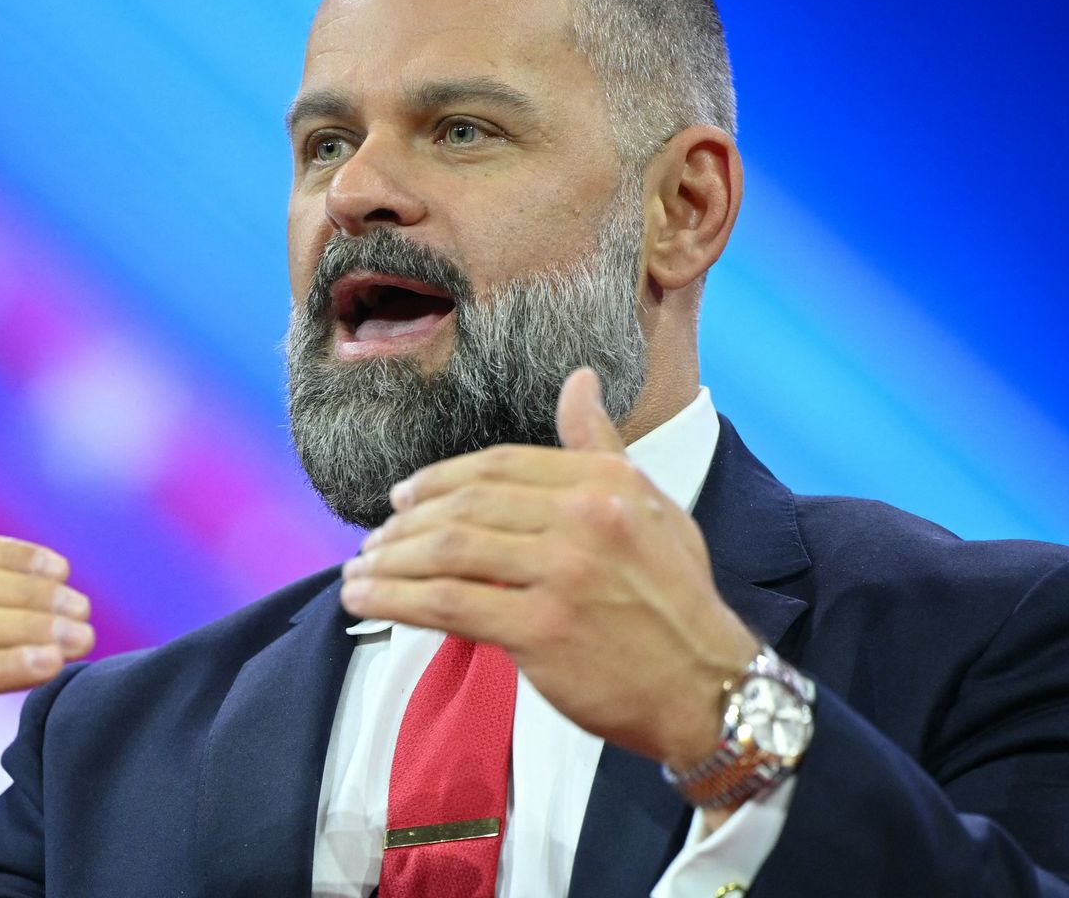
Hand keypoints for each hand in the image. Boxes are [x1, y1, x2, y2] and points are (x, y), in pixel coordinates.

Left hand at [339, 368, 755, 770]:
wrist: (708, 687)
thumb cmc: (676, 600)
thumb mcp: (653, 508)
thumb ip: (601, 447)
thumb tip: (578, 381)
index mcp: (607, 482)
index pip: (500, 465)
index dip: (440, 479)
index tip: (404, 497)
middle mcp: (585, 518)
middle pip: (466, 505)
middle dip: (408, 522)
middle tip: (376, 539)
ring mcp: (562, 574)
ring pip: (448, 551)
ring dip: (390, 560)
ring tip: (359, 573)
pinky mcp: (540, 630)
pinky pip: (447, 605)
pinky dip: (395, 599)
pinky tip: (367, 601)